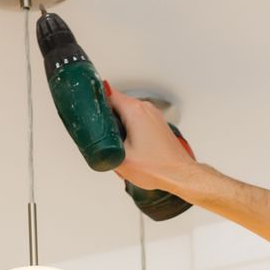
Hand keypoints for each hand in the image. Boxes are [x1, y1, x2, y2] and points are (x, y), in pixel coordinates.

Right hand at [102, 78, 198, 193]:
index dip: (96, 103)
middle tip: (101, 134)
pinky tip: (129, 146)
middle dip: (107, 118)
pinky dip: (130, 129)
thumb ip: (104, 145)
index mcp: (135, 111)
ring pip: (127, 113)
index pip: (108, 95)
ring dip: (119, 125)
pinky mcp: (157, 124)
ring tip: (116, 144)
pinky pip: (137, 120)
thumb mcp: (121, 158)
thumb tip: (96, 142)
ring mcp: (153, 115)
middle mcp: (146, 108)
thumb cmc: (158, 167)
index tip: (89, 110)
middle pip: (118, 104)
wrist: (181, 174)